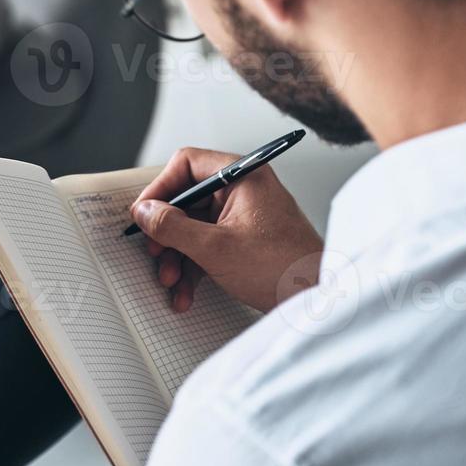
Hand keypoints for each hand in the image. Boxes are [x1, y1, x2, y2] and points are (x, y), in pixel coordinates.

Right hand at [129, 147, 323, 313]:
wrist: (320, 302)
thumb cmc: (283, 268)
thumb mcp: (215, 248)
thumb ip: (172, 227)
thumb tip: (144, 212)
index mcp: (243, 176)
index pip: (187, 164)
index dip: (161, 188)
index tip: (145, 213)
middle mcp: (244, 190)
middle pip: (187, 200)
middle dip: (167, 233)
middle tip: (156, 251)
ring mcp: (245, 216)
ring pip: (194, 227)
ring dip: (178, 256)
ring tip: (172, 281)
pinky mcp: (246, 240)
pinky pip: (209, 245)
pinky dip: (194, 267)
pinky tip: (186, 292)